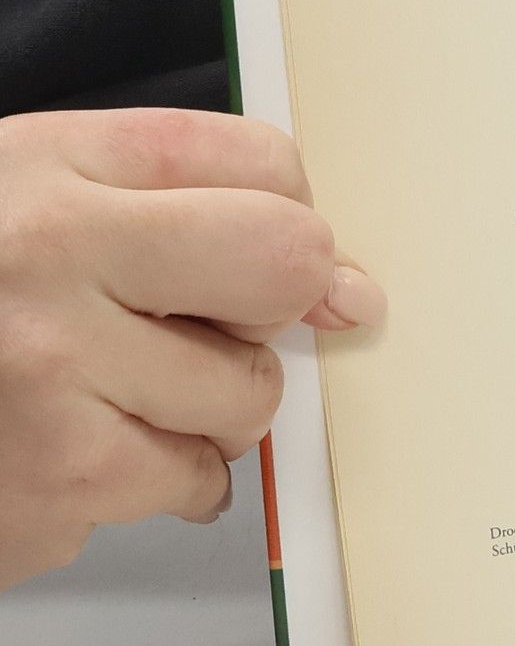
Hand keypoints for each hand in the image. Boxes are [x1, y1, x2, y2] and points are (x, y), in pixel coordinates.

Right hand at [0, 108, 385, 589]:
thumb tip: (350, 292)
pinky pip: (194, 482)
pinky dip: (156, 482)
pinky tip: (72, 450)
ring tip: (101, 395)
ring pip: (249, 395)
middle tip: (189, 329)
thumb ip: (184, 217)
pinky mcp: (55, 482)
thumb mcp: (33, 207)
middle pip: (286, 263)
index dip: (278, 215)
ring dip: (203, 411)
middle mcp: (47, 253)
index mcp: (46, 163)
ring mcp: (49, 373)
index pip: (266, 163)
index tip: (241, 254)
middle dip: (262, 313)